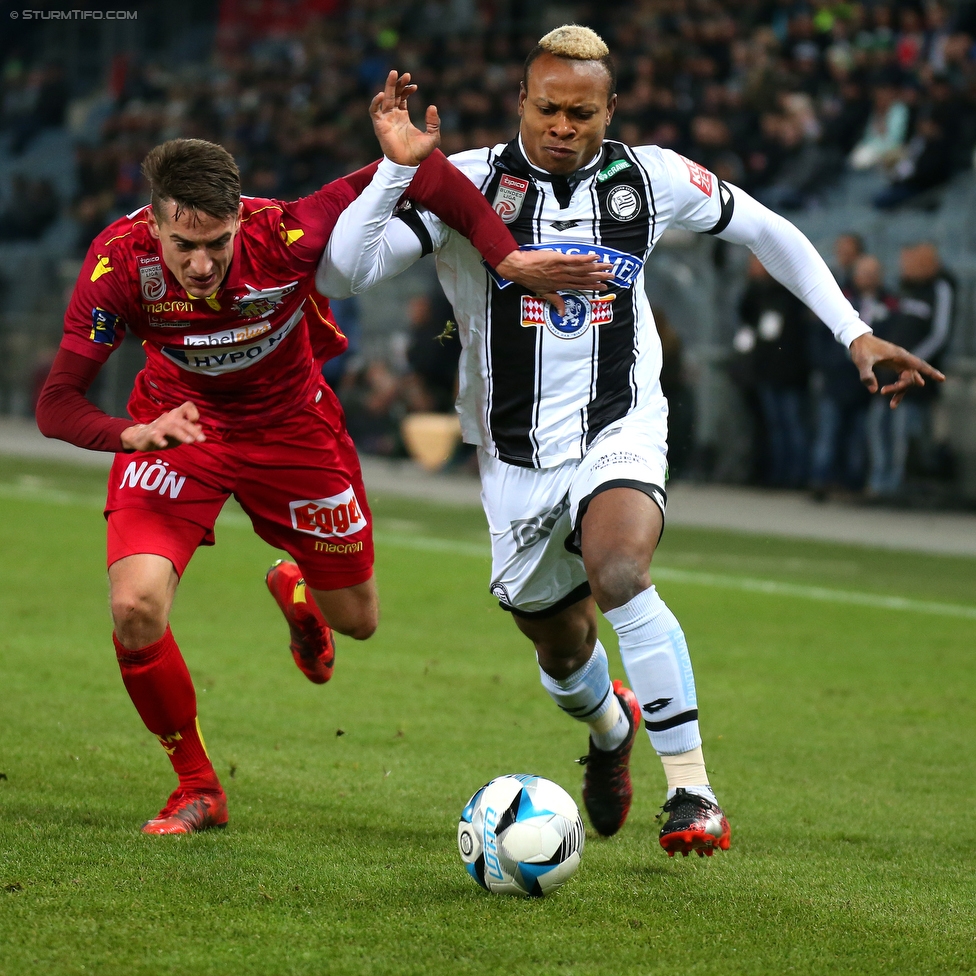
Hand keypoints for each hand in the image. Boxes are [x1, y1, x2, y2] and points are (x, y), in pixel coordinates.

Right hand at [120, 402, 205, 450]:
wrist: (142, 438)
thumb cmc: (165, 433)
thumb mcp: (179, 431)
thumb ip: (189, 428)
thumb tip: (200, 426)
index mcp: (177, 415)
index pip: (187, 406)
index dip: (194, 412)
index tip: (196, 421)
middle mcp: (169, 418)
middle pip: (182, 421)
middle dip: (193, 430)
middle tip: (203, 439)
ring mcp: (160, 425)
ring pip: (172, 428)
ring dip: (182, 434)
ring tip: (190, 441)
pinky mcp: (151, 434)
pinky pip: (155, 436)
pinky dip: (159, 439)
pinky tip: (164, 444)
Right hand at [370, 70, 439, 166]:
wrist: (408, 164)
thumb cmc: (419, 153)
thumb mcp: (432, 136)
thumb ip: (434, 122)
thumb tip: (432, 106)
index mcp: (403, 116)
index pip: (402, 97)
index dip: (407, 89)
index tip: (414, 86)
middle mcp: (393, 116)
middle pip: (393, 94)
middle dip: (398, 83)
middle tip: (405, 74)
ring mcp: (386, 119)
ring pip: (385, 98)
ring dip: (389, 86)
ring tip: (394, 74)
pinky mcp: (379, 125)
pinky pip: (374, 111)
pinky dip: (376, 102)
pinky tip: (383, 95)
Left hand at [495, 250, 614, 314]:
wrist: (520, 268)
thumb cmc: (530, 279)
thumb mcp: (543, 293)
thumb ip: (555, 301)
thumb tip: (562, 314)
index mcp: (561, 285)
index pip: (581, 286)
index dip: (593, 286)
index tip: (604, 286)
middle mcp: (564, 278)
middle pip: (585, 278)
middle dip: (600, 277)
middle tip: (613, 276)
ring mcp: (562, 269)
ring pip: (583, 269)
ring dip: (597, 268)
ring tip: (608, 266)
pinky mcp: (559, 259)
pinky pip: (574, 260)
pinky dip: (585, 258)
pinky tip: (595, 256)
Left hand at [849, 332, 944, 407]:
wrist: (858, 341)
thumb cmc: (861, 350)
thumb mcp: (862, 362)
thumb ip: (866, 375)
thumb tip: (874, 391)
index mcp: (899, 355)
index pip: (919, 364)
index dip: (930, 372)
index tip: (942, 379)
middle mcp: (903, 359)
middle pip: (910, 377)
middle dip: (900, 387)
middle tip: (883, 392)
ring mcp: (900, 363)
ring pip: (907, 380)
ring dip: (900, 392)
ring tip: (892, 406)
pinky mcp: (895, 366)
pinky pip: (902, 379)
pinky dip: (898, 389)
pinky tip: (893, 398)